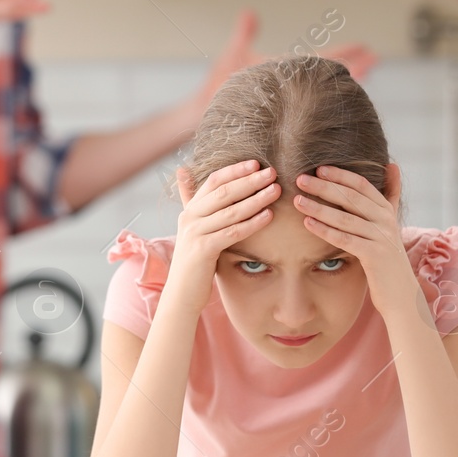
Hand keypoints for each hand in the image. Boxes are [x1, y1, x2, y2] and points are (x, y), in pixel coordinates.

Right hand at [167, 160, 280, 313]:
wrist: (181, 293)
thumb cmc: (194, 260)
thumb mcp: (192, 227)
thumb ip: (190, 200)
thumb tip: (183, 170)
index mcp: (189, 209)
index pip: (213, 181)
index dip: (234, 170)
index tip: (256, 163)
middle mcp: (189, 217)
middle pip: (223, 192)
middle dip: (249, 180)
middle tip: (272, 172)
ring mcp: (194, 233)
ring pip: (230, 211)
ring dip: (256, 199)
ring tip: (276, 190)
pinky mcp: (202, 250)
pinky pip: (232, 232)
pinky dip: (252, 223)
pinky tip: (269, 216)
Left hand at [193, 10, 378, 111]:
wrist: (201, 114)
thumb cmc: (216, 90)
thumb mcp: (234, 55)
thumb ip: (244, 34)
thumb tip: (250, 11)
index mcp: (287, 73)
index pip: (321, 60)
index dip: (343, 52)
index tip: (364, 46)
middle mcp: (293, 89)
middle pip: (330, 74)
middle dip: (354, 65)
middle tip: (375, 58)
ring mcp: (290, 103)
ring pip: (326, 90)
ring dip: (346, 81)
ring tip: (368, 72)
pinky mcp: (284, 116)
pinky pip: (313, 107)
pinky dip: (329, 104)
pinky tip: (343, 103)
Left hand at [290, 163, 418, 315]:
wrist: (400, 292)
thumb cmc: (388, 256)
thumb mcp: (391, 223)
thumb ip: (390, 195)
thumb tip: (392, 165)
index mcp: (386, 210)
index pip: (362, 185)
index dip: (340, 175)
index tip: (319, 168)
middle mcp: (386, 220)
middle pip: (351, 197)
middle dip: (324, 187)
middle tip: (301, 179)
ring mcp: (381, 237)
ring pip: (346, 218)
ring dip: (320, 207)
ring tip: (298, 200)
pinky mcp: (374, 255)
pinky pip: (345, 239)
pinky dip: (325, 230)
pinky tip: (308, 224)